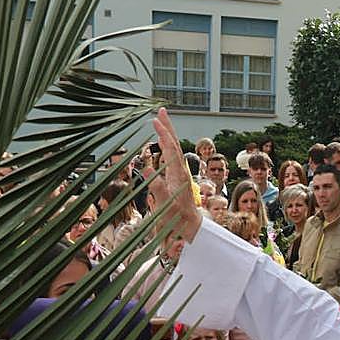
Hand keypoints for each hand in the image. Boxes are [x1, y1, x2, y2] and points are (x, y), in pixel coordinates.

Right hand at [148, 108, 201, 241]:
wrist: (191, 228)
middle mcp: (180, 171)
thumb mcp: (166, 207)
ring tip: (160, 120)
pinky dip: (166, 145)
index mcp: (178, 175)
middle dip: (168, 127)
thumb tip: (147, 171)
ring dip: (167, 133)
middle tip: (161, 110)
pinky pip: (171, 156)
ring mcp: (179, 174)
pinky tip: (163, 141)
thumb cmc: (177, 220)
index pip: (171, 150)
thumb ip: (158, 190)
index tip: (155, 120)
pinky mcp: (177, 177)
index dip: (163, 134)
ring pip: (174, 149)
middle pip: (174, 144)